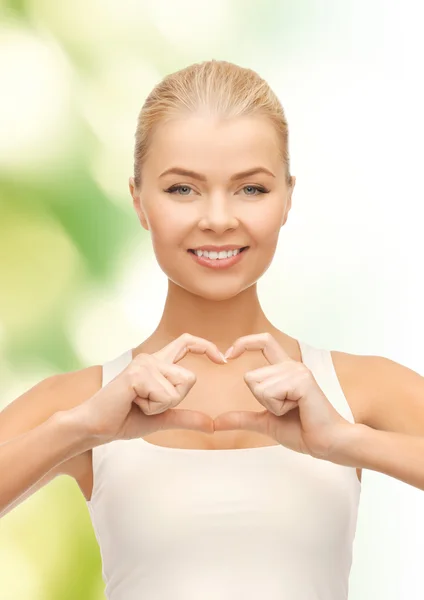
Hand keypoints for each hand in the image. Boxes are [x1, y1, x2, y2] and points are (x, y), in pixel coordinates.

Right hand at [71, 333, 225, 444]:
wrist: (95, 427)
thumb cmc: (124, 419)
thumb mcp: (162, 418)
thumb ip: (186, 417)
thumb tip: (212, 425)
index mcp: (156, 364)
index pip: (186, 342)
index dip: (206, 346)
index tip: (223, 360)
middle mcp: (151, 358)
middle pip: (190, 378)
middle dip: (175, 400)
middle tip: (147, 405)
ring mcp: (144, 364)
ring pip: (179, 388)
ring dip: (161, 406)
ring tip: (137, 404)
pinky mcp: (138, 374)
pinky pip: (165, 396)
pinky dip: (152, 408)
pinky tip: (132, 404)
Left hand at [213, 333, 353, 458]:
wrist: (325, 443)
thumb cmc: (302, 430)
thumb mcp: (265, 422)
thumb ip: (242, 418)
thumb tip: (217, 422)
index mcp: (285, 370)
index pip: (263, 341)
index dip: (244, 343)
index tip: (227, 355)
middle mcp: (291, 366)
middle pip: (250, 377)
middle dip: (261, 401)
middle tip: (286, 410)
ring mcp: (297, 371)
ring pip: (258, 386)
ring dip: (271, 406)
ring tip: (294, 410)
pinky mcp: (302, 380)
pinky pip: (269, 393)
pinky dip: (277, 408)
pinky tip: (298, 409)